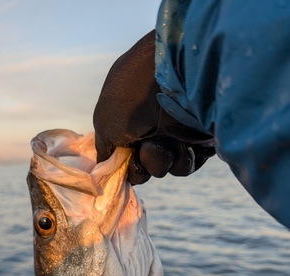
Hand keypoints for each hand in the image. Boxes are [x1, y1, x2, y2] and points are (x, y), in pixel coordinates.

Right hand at [93, 30, 214, 183]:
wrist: (180, 78)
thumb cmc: (134, 98)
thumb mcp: (105, 122)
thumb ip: (105, 149)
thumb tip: (106, 167)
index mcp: (127, 111)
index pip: (122, 147)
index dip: (122, 160)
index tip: (121, 163)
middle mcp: (150, 120)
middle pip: (141, 161)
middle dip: (140, 163)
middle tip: (143, 151)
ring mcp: (176, 130)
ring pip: (163, 166)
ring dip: (159, 161)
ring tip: (164, 143)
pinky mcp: (199, 139)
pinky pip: (184, 164)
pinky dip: (181, 160)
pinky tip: (182, 146)